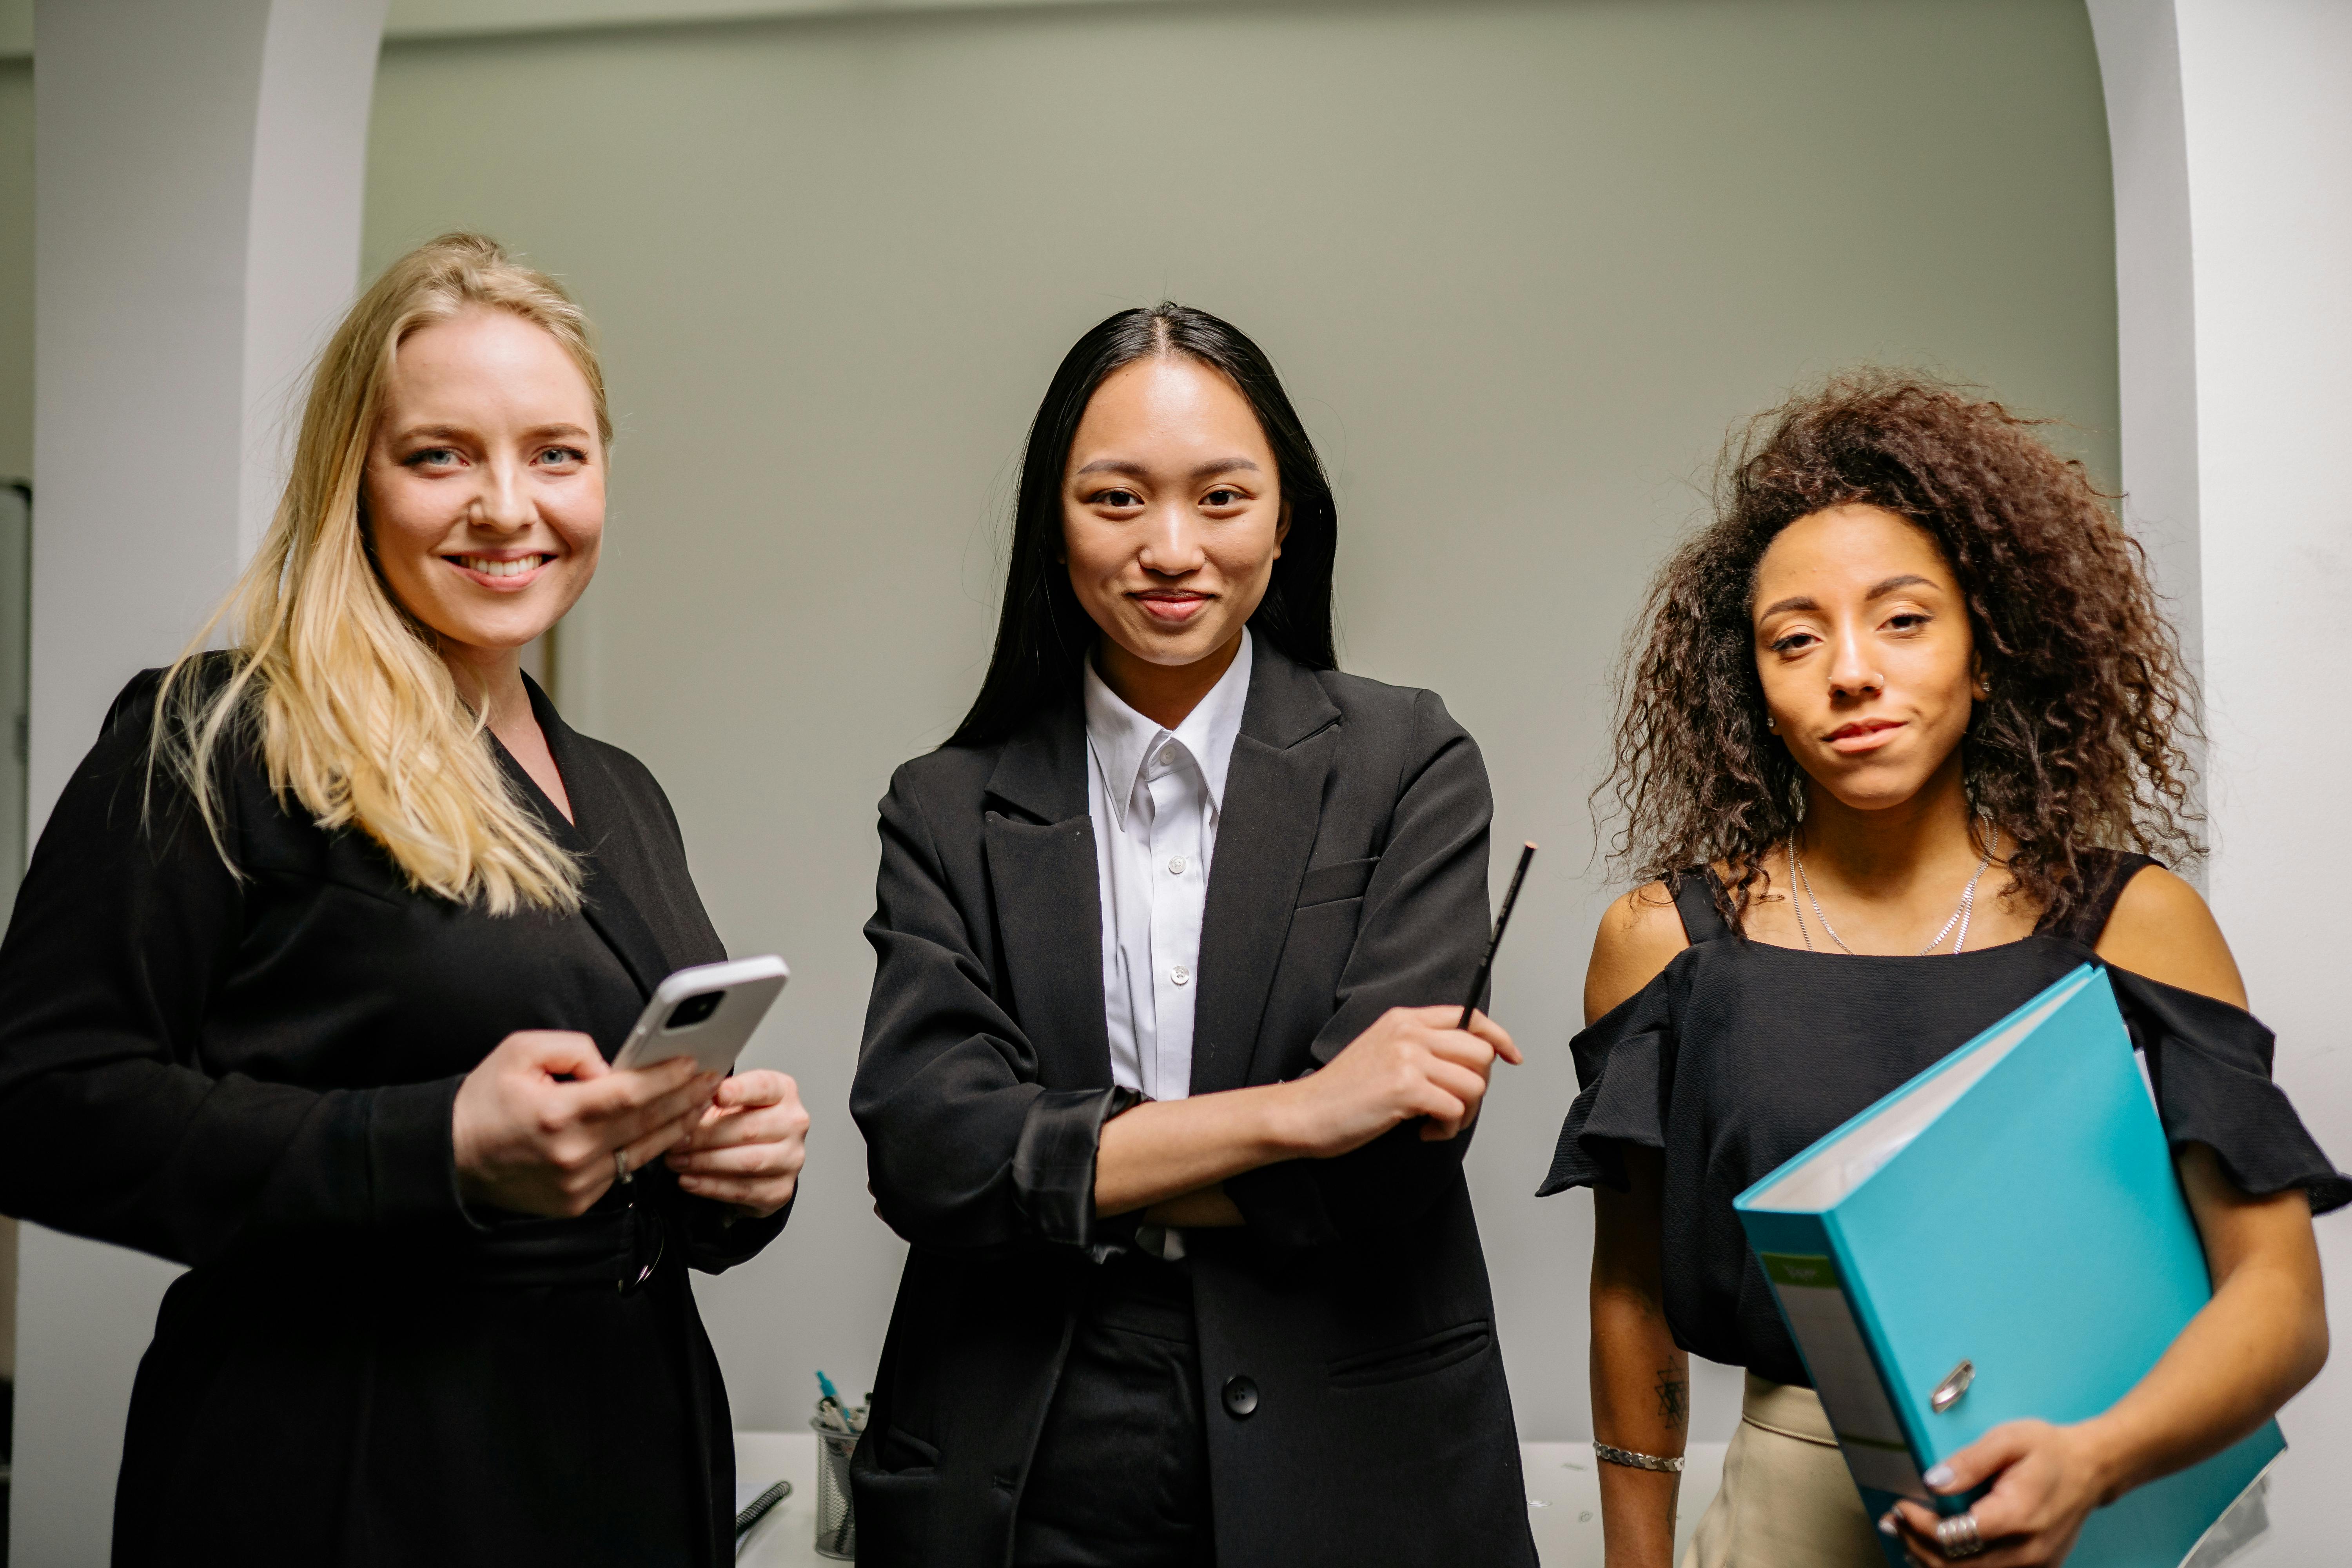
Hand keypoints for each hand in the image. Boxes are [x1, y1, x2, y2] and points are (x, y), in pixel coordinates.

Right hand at [452, 1031, 721, 1217]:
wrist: (452, 1157)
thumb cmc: (486, 1100)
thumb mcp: (521, 1052)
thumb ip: (574, 1050)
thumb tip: (614, 1067)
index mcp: (558, 1115)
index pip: (629, 1094)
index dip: (667, 1078)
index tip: (694, 1062)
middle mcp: (572, 1155)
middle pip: (646, 1123)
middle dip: (685, 1097)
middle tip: (713, 1077)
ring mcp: (577, 1184)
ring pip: (643, 1151)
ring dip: (678, 1125)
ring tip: (701, 1101)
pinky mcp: (577, 1202)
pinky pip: (623, 1171)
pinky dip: (648, 1149)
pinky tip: (667, 1129)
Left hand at [663, 1069, 810, 1219]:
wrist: (755, 1159)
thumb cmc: (738, 1122)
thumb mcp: (725, 1101)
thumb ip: (709, 1097)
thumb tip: (686, 1103)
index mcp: (783, 1091)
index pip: (763, 1087)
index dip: (740, 1091)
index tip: (715, 1095)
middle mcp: (794, 1123)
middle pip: (749, 1129)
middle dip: (706, 1136)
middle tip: (675, 1141)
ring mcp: (791, 1158)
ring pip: (748, 1161)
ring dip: (706, 1163)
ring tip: (677, 1162)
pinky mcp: (781, 1189)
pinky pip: (743, 1190)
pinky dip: (711, 1187)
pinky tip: (689, 1180)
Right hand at [1280, 1006, 1520, 1157]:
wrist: (1305, 1113)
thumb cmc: (1343, 1092)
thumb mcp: (1382, 1050)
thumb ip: (1420, 1046)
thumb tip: (1467, 1062)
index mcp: (1403, 1018)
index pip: (1469, 1016)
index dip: (1499, 1037)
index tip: (1512, 1056)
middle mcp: (1408, 1032)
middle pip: (1480, 1052)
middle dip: (1477, 1086)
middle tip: (1453, 1106)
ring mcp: (1407, 1058)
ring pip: (1474, 1083)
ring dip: (1464, 1113)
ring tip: (1435, 1122)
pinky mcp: (1405, 1088)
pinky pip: (1455, 1109)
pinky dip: (1446, 1128)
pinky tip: (1421, 1131)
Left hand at [1885, 1420, 2110, 1566]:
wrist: (2092, 1470)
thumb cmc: (2048, 1450)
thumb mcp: (2008, 1439)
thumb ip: (1968, 1462)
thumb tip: (1931, 1483)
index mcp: (2017, 1516)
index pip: (1955, 1536)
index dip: (1920, 1526)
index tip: (1900, 1506)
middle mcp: (2027, 1551)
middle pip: (1958, 1565)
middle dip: (1918, 1546)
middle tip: (1892, 1522)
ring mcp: (2034, 1564)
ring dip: (1932, 1560)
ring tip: (1904, 1537)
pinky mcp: (2036, 1567)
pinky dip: (1957, 1565)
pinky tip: (1934, 1550)